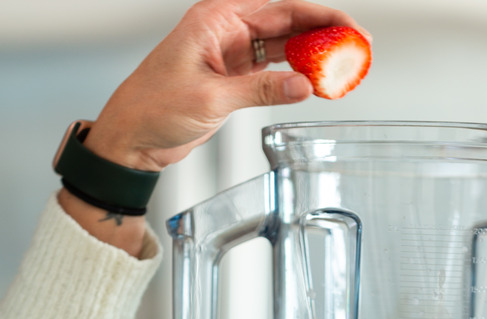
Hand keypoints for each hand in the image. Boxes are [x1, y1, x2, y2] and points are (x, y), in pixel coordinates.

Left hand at [83, 0, 367, 171]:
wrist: (130, 138)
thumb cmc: (151, 107)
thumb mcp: (211, 98)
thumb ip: (261, 90)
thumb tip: (303, 85)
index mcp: (216, 19)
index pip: (281, 8)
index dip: (321, 16)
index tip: (350, 28)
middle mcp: (224, 31)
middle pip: (286, 23)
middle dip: (322, 35)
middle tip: (356, 50)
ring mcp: (229, 54)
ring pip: (281, 47)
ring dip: (309, 57)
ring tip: (341, 68)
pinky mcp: (230, 78)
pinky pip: (271, 71)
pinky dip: (292, 77)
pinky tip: (313, 83)